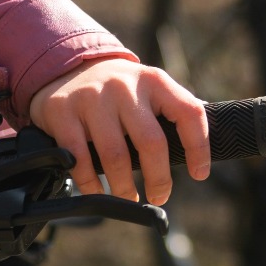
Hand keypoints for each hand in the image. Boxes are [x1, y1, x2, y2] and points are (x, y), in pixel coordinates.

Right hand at [28, 58, 209, 204]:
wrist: (69, 68)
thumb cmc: (122, 93)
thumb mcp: (151, 90)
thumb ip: (174, 114)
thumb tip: (204, 157)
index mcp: (155, 81)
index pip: (189, 113)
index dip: (200, 147)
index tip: (200, 174)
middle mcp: (125, 86)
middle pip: (151, 142)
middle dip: (159, 178)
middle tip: (160, 196)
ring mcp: (92, 98)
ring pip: (115, 155)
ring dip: (124, 187)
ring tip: (129, 197)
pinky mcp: (61, 111)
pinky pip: (79, 158)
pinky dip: (91, 183)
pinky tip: (98, 192)